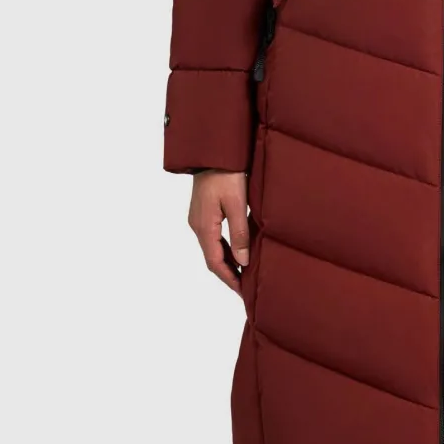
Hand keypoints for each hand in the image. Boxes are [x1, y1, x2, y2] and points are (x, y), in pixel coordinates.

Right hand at [188, 171, 249, 292]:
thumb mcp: (237, 204)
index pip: (215, 263)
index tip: (242, 292)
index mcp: (204, 227)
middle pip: (213, 258)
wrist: (213, 151)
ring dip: (227, 261)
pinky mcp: (203, 211)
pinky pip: (213, 236)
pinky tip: (237, 249)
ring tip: (244, 272)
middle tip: (245, 287)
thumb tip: (243, 262)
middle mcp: (197, 225)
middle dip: (229, 274)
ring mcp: (199, 218)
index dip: (230, 279)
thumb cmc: (226, 174)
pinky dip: (225, 247)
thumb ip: (240, 233)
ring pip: (213, 247)